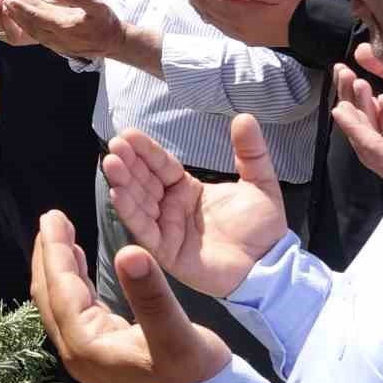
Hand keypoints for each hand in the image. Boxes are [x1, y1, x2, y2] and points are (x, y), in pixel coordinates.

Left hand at [0, 0, 123, 57]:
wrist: (113, 43)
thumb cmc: (106, 22)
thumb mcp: (98, 6)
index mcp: (66, 27)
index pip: (39, 17)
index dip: (23, 9)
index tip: (10, 0)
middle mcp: (57, 38)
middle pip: (30, 25)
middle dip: (15, 15)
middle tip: (1, 2)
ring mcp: (55, 43)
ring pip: (31, 32)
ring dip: (17, 22)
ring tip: (5, 9)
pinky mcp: (55, 45)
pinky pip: (36, 36)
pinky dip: (25, 28)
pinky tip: (19, 20)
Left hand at [31, 211, 232, 382]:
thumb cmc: (191, 376)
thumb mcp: (175, 333)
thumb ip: (151, 295)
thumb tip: (128, 252)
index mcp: (86, 344)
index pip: (61, 287)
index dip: (56, 250)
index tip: (51, 216)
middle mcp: (77, 349)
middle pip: (50, 293)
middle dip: (49, 255)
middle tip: (51, 219)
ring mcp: (86, 352)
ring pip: (60, 301)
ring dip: (59, 268)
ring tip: (60, 236)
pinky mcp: (100, 351)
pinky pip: (74, 309)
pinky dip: (72, 283)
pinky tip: (77, 267)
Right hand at [101, 114, 288, 297]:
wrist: (270, 265)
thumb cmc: (263, 228)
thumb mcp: (260, 183)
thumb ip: (251, 152)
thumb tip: (244, 116)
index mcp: (187, 189)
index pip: (161, 165)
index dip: (146, 150)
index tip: (128, 134)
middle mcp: (171, 207)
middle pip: (144, 181)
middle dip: (128, 163)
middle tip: (115, 146)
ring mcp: (167, 228)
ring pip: (139, 201)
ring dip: (123, 183)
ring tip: (111, 164)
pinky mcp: (166, 251)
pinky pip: (144, 229)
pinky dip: (130, 212)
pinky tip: (117, 194)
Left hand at [176, 0, 307, 47]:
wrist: (315, 27)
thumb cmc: (297, 2)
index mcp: (240, 12)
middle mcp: (235, 25)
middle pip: (202, 4)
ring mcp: (238, 33)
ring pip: (207, 14)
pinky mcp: (244, 35)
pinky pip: (216, 22)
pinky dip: (204, 8)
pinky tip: (202, 1)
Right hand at [333, 43, 382, 184]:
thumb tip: (362, 50)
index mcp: (378, 117)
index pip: (354, 102)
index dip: (345, 86)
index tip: (340, 68)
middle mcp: (380, 131)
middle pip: (355, 115)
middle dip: (347, 93)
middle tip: (345, 73)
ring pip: (366, 127)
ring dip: (360, 105)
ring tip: (359, 83)